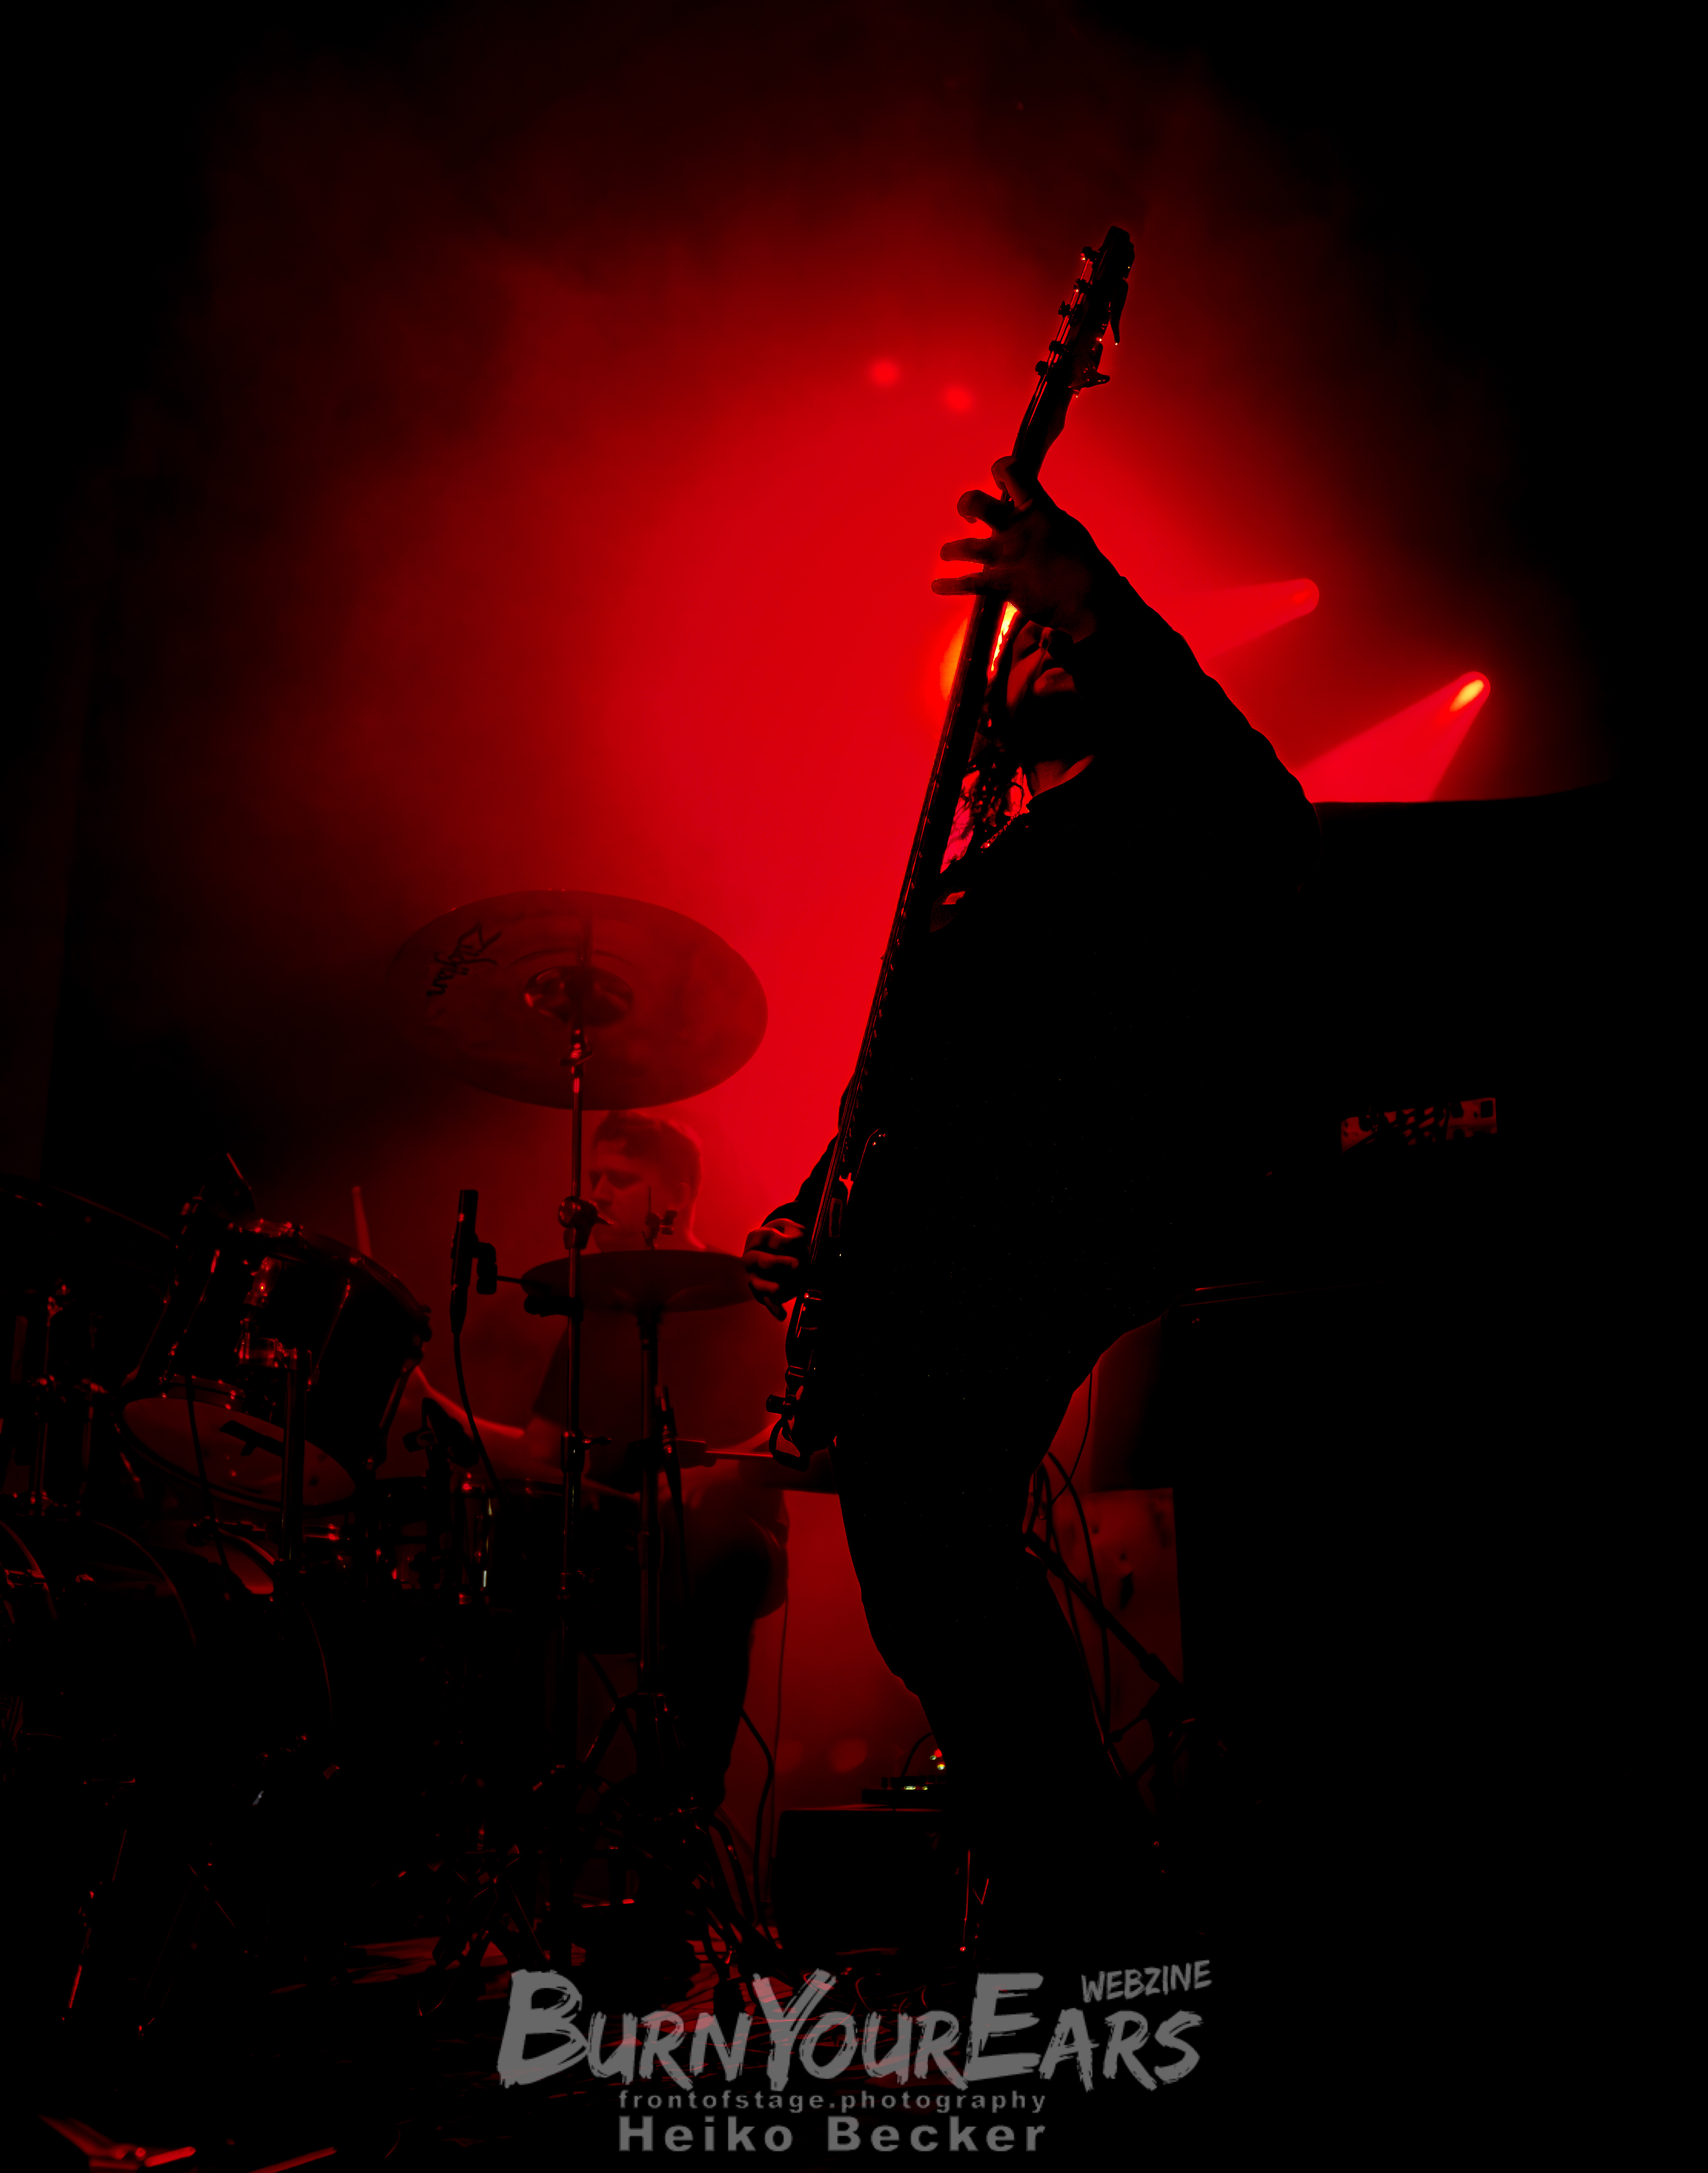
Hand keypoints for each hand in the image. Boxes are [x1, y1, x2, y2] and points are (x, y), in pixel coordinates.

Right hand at [742, 1219, 805, 1317]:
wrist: (770, 1251)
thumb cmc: (782, 1237)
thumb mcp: (788, 1227)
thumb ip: (796, 1232)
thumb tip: (802, 1245)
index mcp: (756, 1238)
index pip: (768, 1238)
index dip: (787, 1242)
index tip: (802, 1244)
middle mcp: (750, 1259)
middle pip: (762, 1262)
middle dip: (781, 1263)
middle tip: (799, 1265)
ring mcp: (754, 1278)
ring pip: (761, 1285)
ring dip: (779, 1287)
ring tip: (796, 1285)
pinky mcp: (761, 1294)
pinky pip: (766, 1302)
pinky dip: (774, 1308)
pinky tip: (782, 1314)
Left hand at [930, 456, 1110, 636]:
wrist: (1091, 598)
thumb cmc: (1085, 563)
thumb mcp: (1067, 529)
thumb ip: (1043, 519)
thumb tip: (1032, 514)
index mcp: (1037, 508)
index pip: (1012, 471)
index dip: (999, 470)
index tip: (997, 481)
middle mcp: (1017, 528)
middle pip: (977, 503)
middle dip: (966, 506)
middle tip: (968, 516)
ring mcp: (1008, 556)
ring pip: (965, 546)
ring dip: (952, 550)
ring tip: (947, 553)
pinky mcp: (1003, 584)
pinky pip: (969, 584)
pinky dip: (950, 585)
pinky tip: (937, 586)